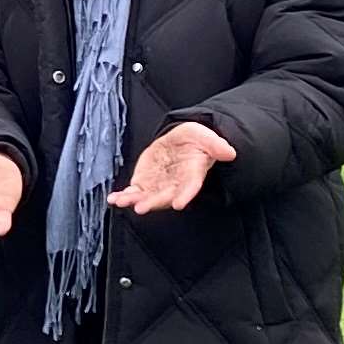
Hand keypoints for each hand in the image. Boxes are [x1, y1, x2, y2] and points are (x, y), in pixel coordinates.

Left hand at [110, 119, 236, 213]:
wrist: (180, 143)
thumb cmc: (194, 141)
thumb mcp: (204, 136)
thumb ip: (215, 144)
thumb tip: (230, 152)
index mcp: (192, 174)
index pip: (190, 187)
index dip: (185, 195)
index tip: (179, 204)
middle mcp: (175, 185)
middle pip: (165, 196)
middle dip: (153, 202)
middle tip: (142, 207)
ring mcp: (158, 186)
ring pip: (146, 197)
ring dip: (134, 201)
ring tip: (122, 201)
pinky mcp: (144, 183)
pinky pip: (133, 193)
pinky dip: (123, 197)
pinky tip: (113, 199)